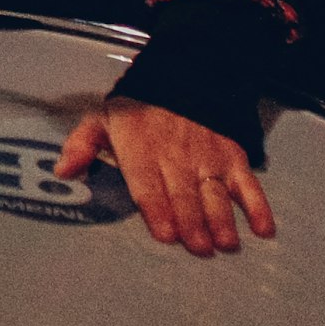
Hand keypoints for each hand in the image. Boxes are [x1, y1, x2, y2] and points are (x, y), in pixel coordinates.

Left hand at [56, 99, 272, 257]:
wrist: (180, 77)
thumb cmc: (136, 110)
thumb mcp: (101, 120)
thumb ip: (81, 146)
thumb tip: (62, 171)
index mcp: (141, 150)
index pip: (149, 184)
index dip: (159, 210)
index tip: (167, 234)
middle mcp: (176, 156)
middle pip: (185, 194)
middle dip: (192, 222)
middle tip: (198, 248)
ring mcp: (207, 157)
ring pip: (215, 192)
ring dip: (222, 219)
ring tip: (225, 243)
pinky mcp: (231, 157)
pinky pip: (247, 183)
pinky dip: (258, 205)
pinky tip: (263, 229)